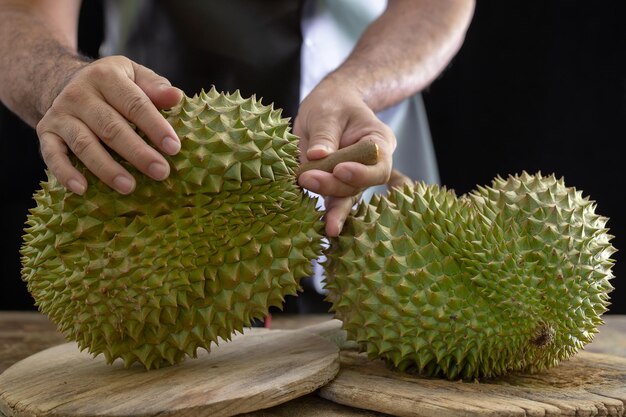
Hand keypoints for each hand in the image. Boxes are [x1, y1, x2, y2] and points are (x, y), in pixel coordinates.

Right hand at [36, 55, 182, 194]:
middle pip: (111, 127)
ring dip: (107, 168)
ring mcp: (60, 114)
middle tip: (161, 172)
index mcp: (106, 76)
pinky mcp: (46, 132)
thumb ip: (155, 86)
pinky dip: (65, 173)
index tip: (174, 148)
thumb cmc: (114, 86)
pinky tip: (82, 189)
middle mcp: (79, 94)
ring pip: (84, 144)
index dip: (155, 127)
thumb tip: (176, 97)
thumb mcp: (134, 75)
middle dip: (137, 152)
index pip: (134, 104)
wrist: (64, 81)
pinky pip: (52, 155)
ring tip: (129, 187)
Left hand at [295, 77, 396, 236]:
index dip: (361, 173)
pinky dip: (316, 210)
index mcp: (378, 144)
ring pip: (343, 198)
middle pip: (358, 186)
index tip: (340, 169)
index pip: (379, 167)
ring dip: (325, 201)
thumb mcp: (328, 111)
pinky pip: (327, 202)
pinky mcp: (332, 187)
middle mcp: (369, 167)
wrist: (328, 106)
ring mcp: (351, 180)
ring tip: (305, 193)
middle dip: (334, 186)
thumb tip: (317, 155)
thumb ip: (325, 133)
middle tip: (308, 178)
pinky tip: (307, 220)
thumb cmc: (333, 104)